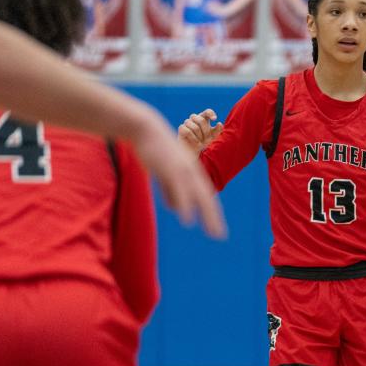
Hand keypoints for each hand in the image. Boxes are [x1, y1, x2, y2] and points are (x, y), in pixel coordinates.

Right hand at [132, 114, 226, 238]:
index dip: (213, 213)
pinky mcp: (170, 170)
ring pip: (198, 197)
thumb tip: (174, 209)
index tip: (217, 229)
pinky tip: (188, 220)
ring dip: (206, 216)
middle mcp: (192, 173)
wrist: (145, 129)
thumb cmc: (155, 151)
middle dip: (214, 219)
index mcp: (193, 173)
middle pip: (207, 199)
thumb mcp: (165, 172)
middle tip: (220, 236)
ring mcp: (183, 171)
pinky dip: (186, 206)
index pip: (207, 196)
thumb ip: (170, 190)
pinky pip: (181, 191)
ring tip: (212, 233)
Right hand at [178, 109, 223, 153]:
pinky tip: (196, 143)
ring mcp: (187, 122)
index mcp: (203, 118)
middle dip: (206, 131)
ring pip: (195, 127)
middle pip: (201, 120)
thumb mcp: (213, 137)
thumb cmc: (204, 142)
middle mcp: (195, 118)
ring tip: (201, 143)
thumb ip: (217, 130)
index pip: (207, 112)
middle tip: (207, 139)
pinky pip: (188, 131)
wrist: (194, 151)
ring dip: (200, 137)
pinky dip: (194, 139)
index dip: (210, 113)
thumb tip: (219, 123)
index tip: (214, 119)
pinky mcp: (181, 128)